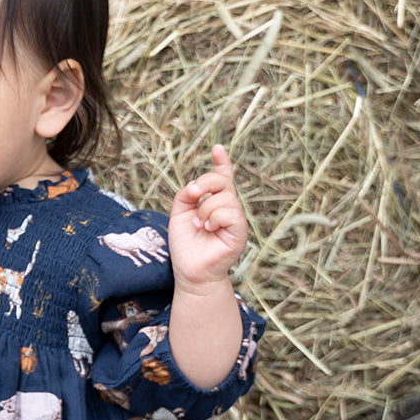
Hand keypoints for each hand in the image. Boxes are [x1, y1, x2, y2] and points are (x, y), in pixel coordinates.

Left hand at [167, 144, 248, 288]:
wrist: (189, 271)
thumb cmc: (185, 245)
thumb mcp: (179, 214)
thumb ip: (186, 195)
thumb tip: (195, 186)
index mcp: (214, 203)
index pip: (223, 178)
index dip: (222, 162)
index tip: (217, 148)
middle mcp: (228, 209)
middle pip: (222, 181)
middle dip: (204, 183)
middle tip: (191, 195)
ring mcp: (236, 220)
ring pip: (224, 198)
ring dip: (205, 209)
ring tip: (199, 225)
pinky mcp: (240, 232)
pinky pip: (230, 213)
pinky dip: (214, 218)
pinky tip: (208, 229)